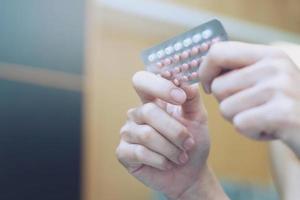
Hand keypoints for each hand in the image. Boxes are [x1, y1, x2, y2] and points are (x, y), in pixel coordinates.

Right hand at [116, 71, 226, 198]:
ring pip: (147, 134)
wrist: (190, 173)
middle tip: (189, 143)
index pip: (142, 80)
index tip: (180, 98)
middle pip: (148, 111)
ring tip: (181, 156)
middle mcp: (136, 114)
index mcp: (152, 100)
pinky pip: (140, 153)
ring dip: (171, 149)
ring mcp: (128, 132)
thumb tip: (183, 82)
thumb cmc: (193, 143)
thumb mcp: (198, 118)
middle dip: (175, 131)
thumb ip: (191, 97)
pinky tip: (167, 164)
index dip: (159, 86)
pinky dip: (160, 161)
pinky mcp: (123, 152)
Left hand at [198, 41, 299, 156]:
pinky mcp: (282, 113)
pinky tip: (270, 130)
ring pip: (225, 108)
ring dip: (239, 119)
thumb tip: (203, 69)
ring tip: (263, 118)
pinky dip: (250, 133)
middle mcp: (274, 66)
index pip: (217, 52)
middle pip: (218, 86)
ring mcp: (280, 88)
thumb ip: (240, 70)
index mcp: (268, 54)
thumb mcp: (268, 78)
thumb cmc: (284, 106)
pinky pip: (239, 124)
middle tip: (251, 108)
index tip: (210, 86)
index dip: (205, 72)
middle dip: (227, 103)